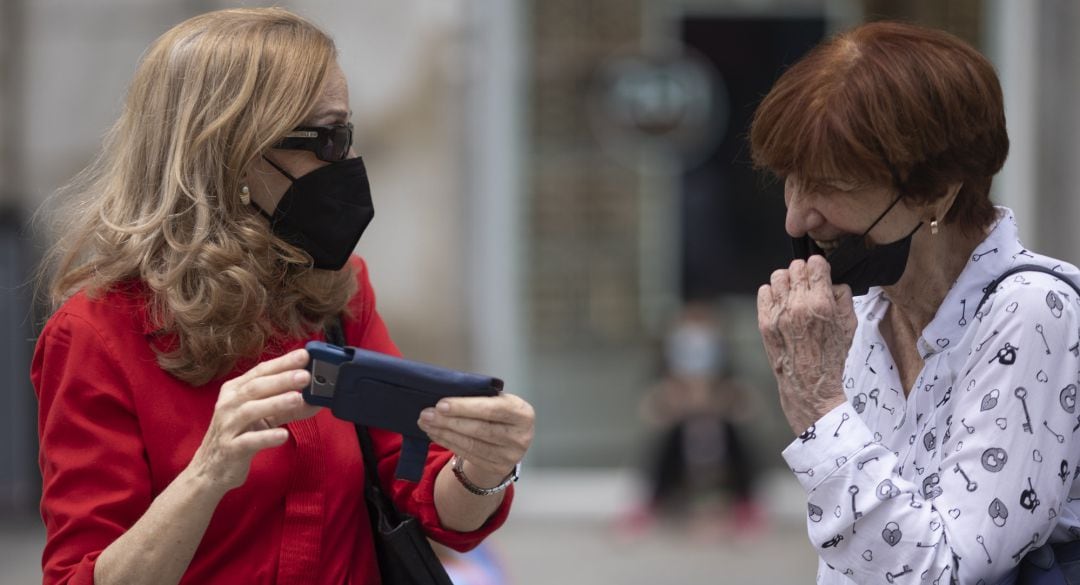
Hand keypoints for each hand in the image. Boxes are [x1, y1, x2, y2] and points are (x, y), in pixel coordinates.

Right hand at [189, 349, 318, 492]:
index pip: (261, 371)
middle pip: (256, 387)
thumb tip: (318, 399)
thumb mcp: (264, 418)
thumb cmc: (239, 436)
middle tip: (306, 375)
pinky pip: (249, 441)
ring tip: (298, 398)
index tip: (304, 355)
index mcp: (236, 390)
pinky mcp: (230, 449)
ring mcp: (228, 426)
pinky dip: (266, 437)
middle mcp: (229, 404)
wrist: (211, 469)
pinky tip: (283, 434)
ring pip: (251, 410)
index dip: (282, 362)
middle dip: (282, 379)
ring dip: (275, 403)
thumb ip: (289, 407)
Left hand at [418, 393, 534, 486]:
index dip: (465, 407)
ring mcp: (510, 456)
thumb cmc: (498, 413)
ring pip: (470, 444)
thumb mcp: (498, 401)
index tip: (441, 404)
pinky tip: (435, 434)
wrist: (510, 440)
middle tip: (426, 414)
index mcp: (522, 413)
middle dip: (449, 421)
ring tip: (425, 423)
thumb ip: (478, 397)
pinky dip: (448, 443)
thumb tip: (444, 397)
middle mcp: (520, 436)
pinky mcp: (497, 468)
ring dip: (443, 433)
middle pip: (479, 429)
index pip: (492, 409)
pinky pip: (467, 455)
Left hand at [758, 255, 855, 434]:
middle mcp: (798, 305)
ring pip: (778, 276)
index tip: (820, 273)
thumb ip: (843, 296)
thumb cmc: (832, 355)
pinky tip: (782, 304)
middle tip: (808, 285)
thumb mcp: (850, 324)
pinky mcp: (764, 321)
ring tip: (794, 294)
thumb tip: (832, 280)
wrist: (810, 384)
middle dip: (804, 273)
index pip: (815, 264)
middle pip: (796, 267)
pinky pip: (764, 291)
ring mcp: (778, 313)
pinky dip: (773, 294)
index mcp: (822, 304)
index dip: (819, 267)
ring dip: (787, 281)